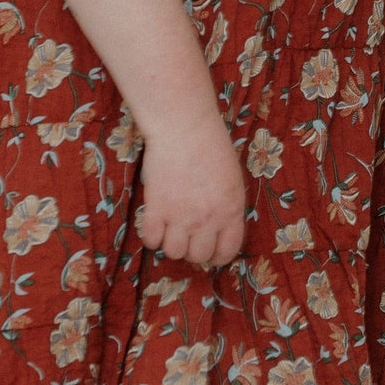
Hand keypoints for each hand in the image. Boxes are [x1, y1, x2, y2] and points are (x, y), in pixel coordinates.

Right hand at [132, 114, 246, 269]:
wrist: (184, 128)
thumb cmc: (212, 146)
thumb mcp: (233, 180)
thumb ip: (227, 207)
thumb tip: (218, 229)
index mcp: (231, 211)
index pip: (227, 251)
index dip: (217, 256)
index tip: (209, 251)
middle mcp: (208, 220)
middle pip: (198, 256)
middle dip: (192, 250)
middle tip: (186, 236)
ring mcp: (181, 217)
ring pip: (174, 252)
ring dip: (171, 244)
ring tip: (169, 229)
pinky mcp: (157, 210)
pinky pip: (151, 240)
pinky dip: (151, 237)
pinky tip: (155, 223)